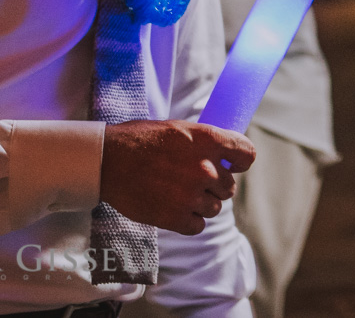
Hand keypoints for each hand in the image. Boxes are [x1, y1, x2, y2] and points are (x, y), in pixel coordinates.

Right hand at [100, 120, 255, 234]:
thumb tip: (224, 155)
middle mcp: (205, 168)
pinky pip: (198, 225)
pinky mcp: (176, 218)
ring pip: (215, 208)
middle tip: (191, 181)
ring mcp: (192, 195)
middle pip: (229, 187)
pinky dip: (189, 221)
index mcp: (208, 140)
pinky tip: (174, 209)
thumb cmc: (140, 139)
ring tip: (178, 195)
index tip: (230, 165)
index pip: (247, 155)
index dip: (239, 162)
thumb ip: (205, 142)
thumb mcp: (179, 129)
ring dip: (201, 204)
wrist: (107, 161)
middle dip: (214, 186)